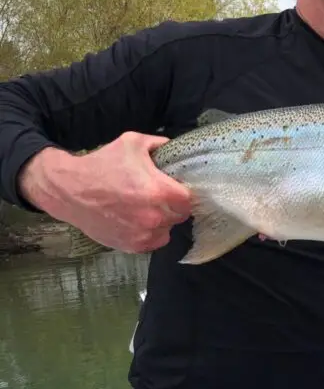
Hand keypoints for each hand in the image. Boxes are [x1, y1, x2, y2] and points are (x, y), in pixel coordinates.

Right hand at [18, 132, 193, 253]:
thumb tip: (174, 147)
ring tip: (146, 209)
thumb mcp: (132, 143)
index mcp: (159, 191)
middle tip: (160, 198)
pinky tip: (138, 221)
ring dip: (162, 221)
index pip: (189, 199)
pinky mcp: (132, 246)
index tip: (175, 189)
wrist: (70, 190)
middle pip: (180, 216)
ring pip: (167, 230)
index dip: (183, 193)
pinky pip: (153, 242)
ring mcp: (143, 234)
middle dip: (173, 206)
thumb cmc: (101, 165)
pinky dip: (149, 234)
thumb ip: (159, 144)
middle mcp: (154, 217)